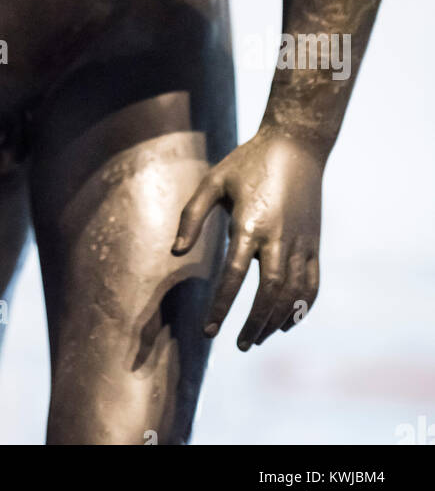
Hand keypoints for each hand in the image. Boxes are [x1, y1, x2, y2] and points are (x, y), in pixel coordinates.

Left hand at [171, 131, 322, 349]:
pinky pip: (312, 283)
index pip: (234, 275)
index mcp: (250, 223)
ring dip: (276, 321)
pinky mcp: (314, 242)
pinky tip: (287, 322)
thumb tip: (176, 252)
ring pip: (293, 293)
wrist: (295, 145)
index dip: (221, 306)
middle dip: (254, 323)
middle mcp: (278, 236)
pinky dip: (302, 307)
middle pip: (269, 292)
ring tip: (258, 338)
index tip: (209, 330)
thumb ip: (192, 215)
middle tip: (240, 345)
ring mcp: (301, 241)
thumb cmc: (247, 162)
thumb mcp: (213, 181)